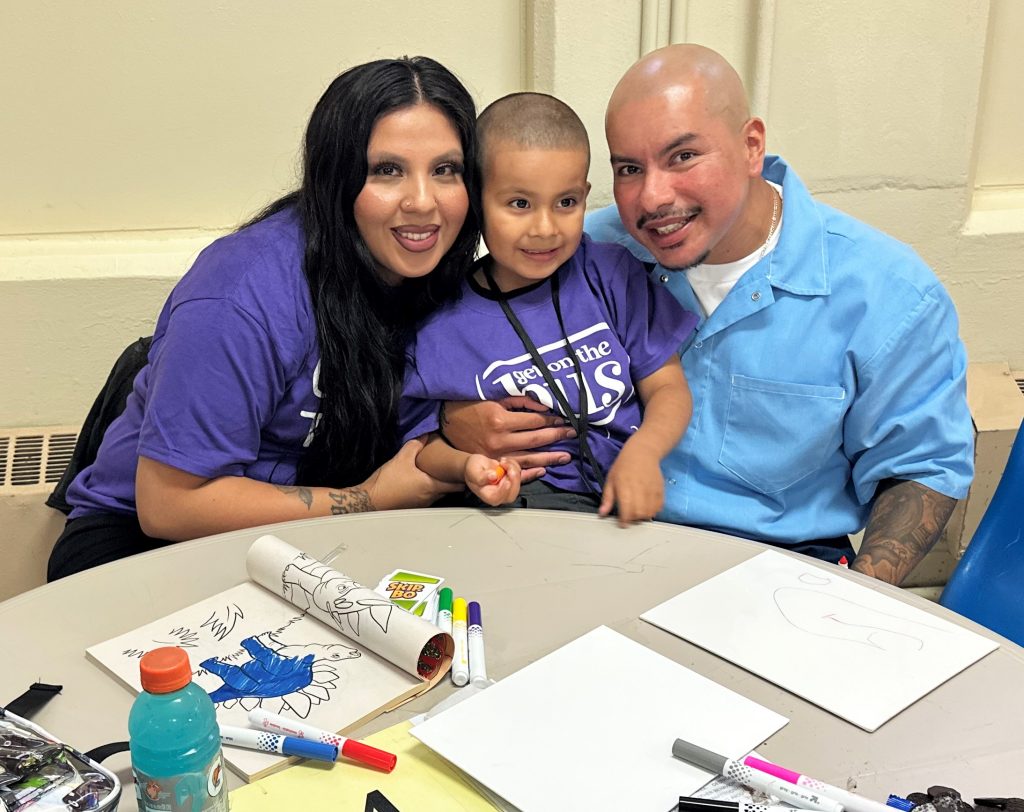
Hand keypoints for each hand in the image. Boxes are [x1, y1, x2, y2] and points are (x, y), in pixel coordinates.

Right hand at [363, 438, 461, 509]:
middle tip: (455, 467)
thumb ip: (415, 445)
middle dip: (453, 479)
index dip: (464, 477)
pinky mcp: (413, 505)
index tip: (467, 468)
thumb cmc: (388, 481)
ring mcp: (422, 503)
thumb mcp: (402, 458)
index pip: (457, 485)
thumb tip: (426, 434)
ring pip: (438, 493)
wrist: (369, 500)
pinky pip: (427, 495)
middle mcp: (430, 497)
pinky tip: (423, 479)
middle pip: (449, 489)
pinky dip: (429, 488)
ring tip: (441, 471)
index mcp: (432, 486)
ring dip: (441, 483)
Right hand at [442, 398, 575, 481]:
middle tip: (573, 434)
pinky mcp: (491, 464)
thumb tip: (544, 404)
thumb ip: (519, 400)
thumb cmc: (469, 406)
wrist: (445, 424)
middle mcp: (499, 440)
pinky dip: (530, 472)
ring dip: (550, 458)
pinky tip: (543, 470)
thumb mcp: (493, 396)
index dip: (552, 420)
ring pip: (529, 458)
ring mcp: (495, 455)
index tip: (565, 419)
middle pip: (536, 440)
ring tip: (565, 457)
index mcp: (500, 420)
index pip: (534, 422)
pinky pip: (514, 470)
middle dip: (557, 436)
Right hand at [464, 455, 521, 506]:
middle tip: (504, 465)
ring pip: (517, 480)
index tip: (506, 481)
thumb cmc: (472, 470)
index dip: (504, 490)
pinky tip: (504, 462)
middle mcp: (500, 494)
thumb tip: (493, 477)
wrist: (476, 465)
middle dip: (512, 477)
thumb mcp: (473, 472)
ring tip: (501, 461)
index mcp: (489, 496)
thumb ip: (481, 476)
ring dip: (512, 467)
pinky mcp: (512, 479)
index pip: (499, 498)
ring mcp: (507, 487)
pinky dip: (513, 464)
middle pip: (513, 491)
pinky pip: (518, 472)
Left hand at [599, 441, 663, 526]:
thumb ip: (607, 498)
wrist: (642, 452)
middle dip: (634, 519)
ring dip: (644, 517)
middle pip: (639, 513)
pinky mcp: (660, 489)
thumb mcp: (610, 480)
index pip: (626, 510)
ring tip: (638, 514)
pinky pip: (659, 506)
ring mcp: (651, 490)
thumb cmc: (623, 466)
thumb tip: (602, 514)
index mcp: (624, 488)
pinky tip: (647, 509)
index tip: (622, 523)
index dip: (624, 520)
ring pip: (650, 512)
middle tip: (629, 518)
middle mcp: (639, 490)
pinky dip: (654, 511)